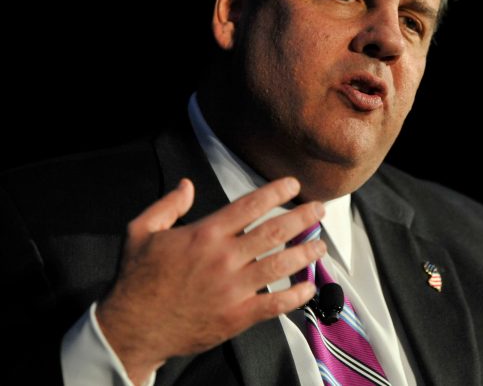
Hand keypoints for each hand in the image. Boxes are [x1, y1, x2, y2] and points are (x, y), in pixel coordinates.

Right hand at [95, 177, 324, 384]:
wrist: (131, 329)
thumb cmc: (137, 280)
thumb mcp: (140, 232)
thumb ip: (166, 205)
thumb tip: (187, 185)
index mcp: (204, 234)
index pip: (250, 205)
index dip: (276, 191)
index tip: (293, 184)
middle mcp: (224, 258)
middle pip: (274, 231)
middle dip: (302, 217)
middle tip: (319, 210)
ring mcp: (233, 288)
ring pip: (280, 265)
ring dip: (305, 253)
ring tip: (320, 245)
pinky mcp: (236, 316)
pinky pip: (274, 304)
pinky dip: (295, 296)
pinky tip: (309, 288)